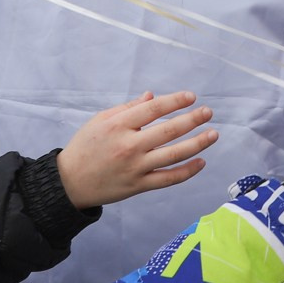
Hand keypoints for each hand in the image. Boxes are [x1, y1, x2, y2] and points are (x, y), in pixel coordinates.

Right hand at [57, 91, 216, 208]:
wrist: (70, 182)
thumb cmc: (85, 146)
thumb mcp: (100, 121)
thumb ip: (127, 108)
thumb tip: (152, 96)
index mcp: (118, 126)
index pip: (153, 110)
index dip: (174, 101)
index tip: (191, 96)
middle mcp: (129, 146)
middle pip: (167, 131)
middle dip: (191, 120)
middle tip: (208, 112)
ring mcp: (135, 168)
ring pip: (173, 155)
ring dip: (196, 144)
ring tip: (213, 134)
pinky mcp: (139, 186)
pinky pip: (168, 179)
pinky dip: (187, 172)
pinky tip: (201, 162)